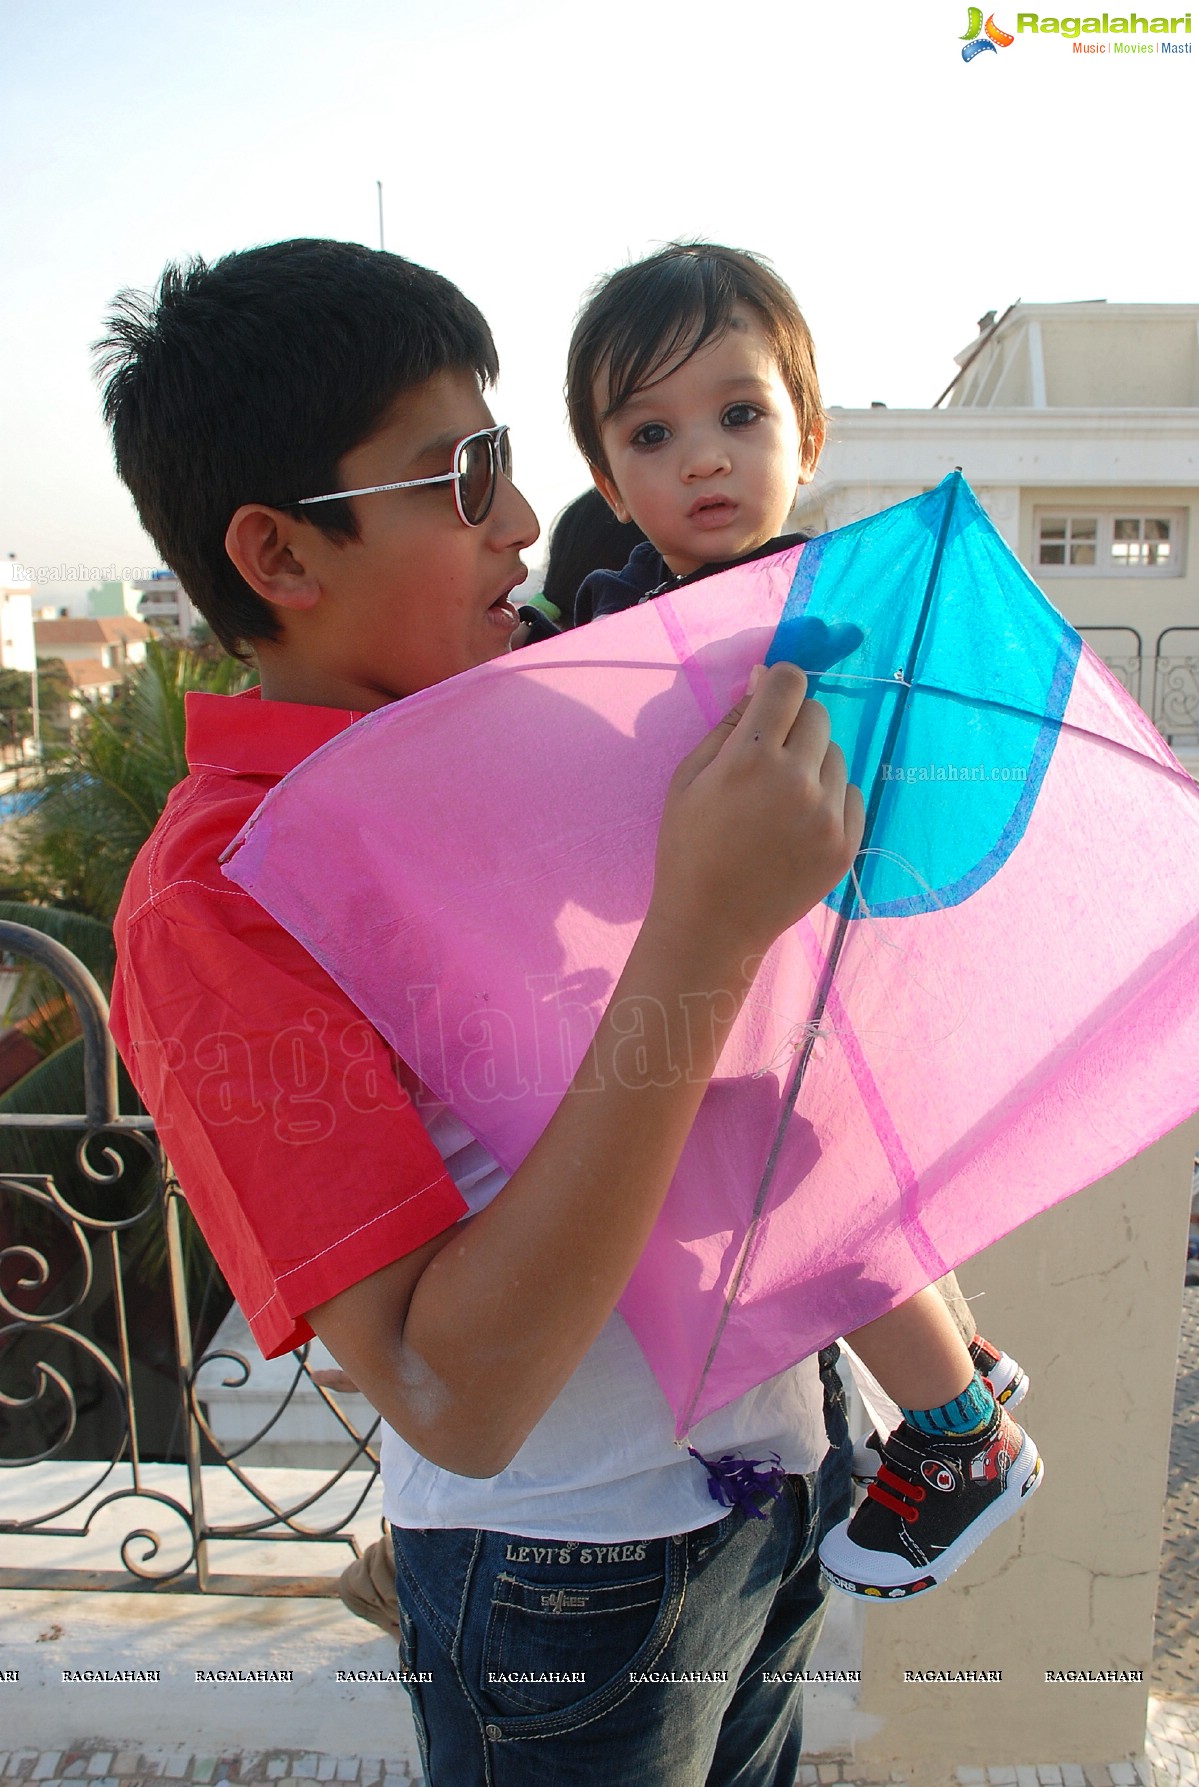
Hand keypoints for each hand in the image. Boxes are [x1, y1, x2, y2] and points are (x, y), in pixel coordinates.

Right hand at [649, 662, 864, 959]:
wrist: (712, 924)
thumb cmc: (689, 847)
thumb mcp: (688, 779)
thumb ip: (729, 725)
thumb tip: (762, 679)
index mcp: (752, 758)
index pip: (788, 684)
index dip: (779, 682)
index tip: (771, 698)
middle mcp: (797, 780)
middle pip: (818, 715)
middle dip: (795, 724)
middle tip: (770, 758)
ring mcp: (828, 814)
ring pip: (836, 756)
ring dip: (813, 764)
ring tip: (782, 802)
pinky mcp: (846, 843)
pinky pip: (851, 794)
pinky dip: (830, 799)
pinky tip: (799, 825)